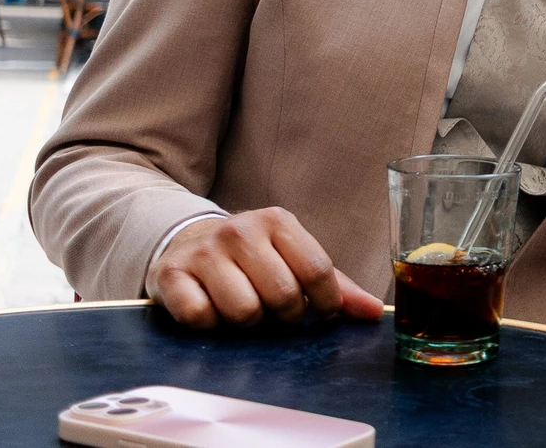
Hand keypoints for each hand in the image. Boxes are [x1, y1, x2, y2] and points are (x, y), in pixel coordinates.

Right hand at [147, 207, 383, 328]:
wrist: (186, 242)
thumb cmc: (252, 258)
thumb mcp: (293, 259)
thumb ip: (335, 286)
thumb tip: (374, 313)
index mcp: (278, 222)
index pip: (318, 270)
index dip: (326, 303)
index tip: (319, 312)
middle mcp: (241, 230)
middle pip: (282, 296)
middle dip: (283, 316)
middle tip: (273, 310)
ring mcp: (204, 251)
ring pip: (243, 312)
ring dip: (245, 323)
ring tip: (241, 307)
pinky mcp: (171, 274)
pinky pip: (201, 317)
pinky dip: (209, 324)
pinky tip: (210, 308)